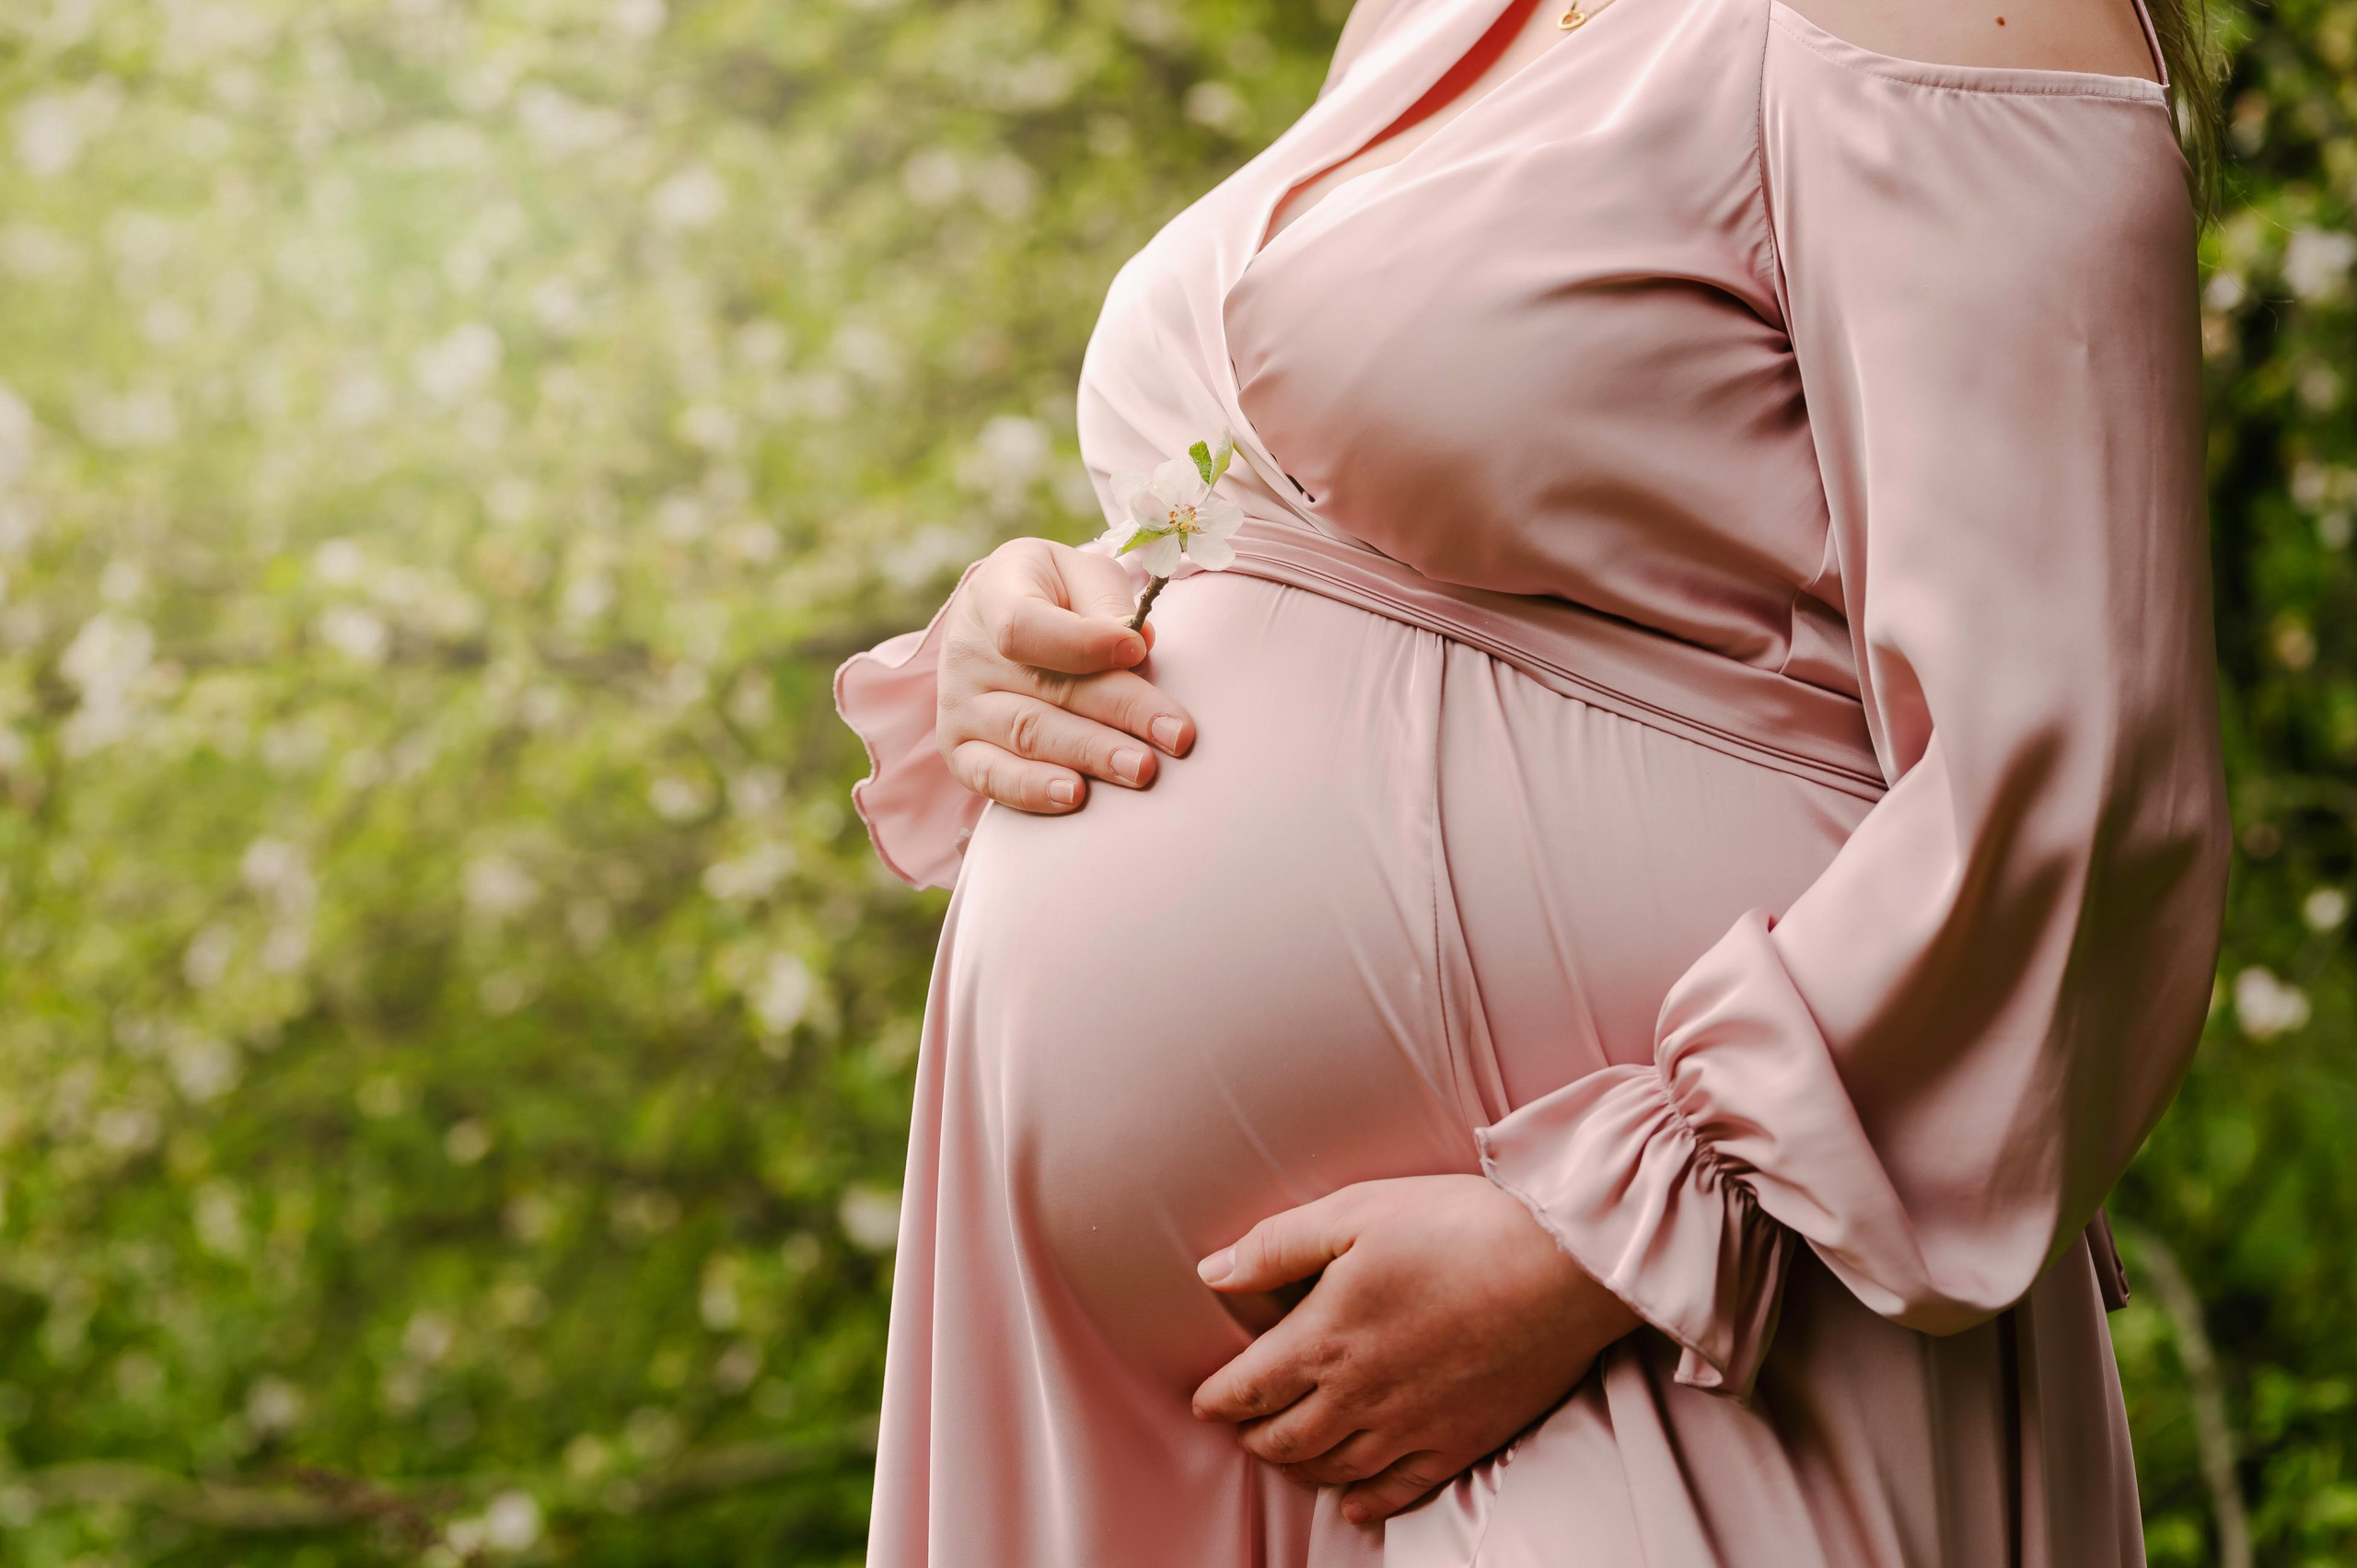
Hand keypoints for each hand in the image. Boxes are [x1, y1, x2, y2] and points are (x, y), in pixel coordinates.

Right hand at [937, 538, 1197, 813]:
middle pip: (1044, 688)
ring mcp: (958, 704)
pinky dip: (1031, 790)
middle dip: (1118, 712)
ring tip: (1141, 769)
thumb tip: (1139, 643)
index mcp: (994, 594)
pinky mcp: (960, 748)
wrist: (1001, 618)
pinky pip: (990, 776)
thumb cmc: (1055, 594)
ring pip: (1028, 735)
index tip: (1139, 649)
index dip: (1083, 642)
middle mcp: (967, 652)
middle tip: (1175, 734)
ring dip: (1090, 755)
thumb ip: (1105, 602)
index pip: (1025, 626)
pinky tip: (1074, 796)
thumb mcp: (1080, 573)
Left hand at [1191, 1175, 1640, 1525]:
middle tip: (1244, 1423)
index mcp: (1324, 1339)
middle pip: (1282, 1439)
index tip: (1206, 1399)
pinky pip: (1398, 1493)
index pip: (1246, 1389)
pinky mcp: (1460, 1442)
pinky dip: (1365, 1503)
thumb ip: (1277, 1246)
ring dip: (1298, 1467)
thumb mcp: (1355, 1212)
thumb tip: (1213, 1273)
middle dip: (1252, 1434)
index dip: (1216, 1398)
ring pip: (1332, 1471)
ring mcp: (1411, 1428)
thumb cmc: (1457, 1226)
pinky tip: (1354, 1502)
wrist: (1563, 1267)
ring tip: (1286, 1453)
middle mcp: (1358, 1398)